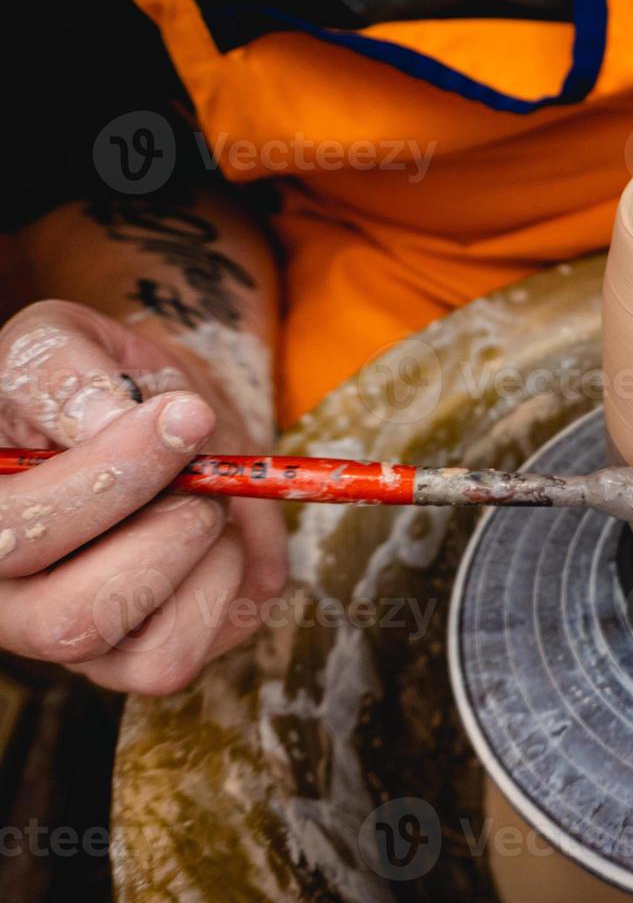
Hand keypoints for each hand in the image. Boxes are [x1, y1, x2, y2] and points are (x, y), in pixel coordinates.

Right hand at [0, 300, 285, 692]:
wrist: (151, 413)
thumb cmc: (91, 380)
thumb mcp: (61, 344)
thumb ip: (64, 374)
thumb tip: (108, 418)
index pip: (12, 536)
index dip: (110, 480)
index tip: (184, 417)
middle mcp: (6, 604)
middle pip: (75, 622)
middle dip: (168, 531)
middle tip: (200, 472)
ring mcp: (75, 644)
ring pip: (153, 658)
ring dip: (209, 560)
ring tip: (206, 499)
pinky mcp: (144, 663)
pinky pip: (200, 653)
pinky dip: (234, 588)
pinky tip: (218, 539)